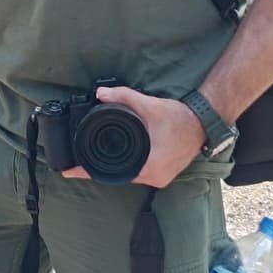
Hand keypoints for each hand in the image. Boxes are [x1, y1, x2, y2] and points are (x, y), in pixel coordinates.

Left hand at [60, 86, 207, 189]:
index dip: (87, 172)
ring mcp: (160, 178)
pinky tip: (118, 158)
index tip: (68, 172)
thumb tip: (100, 94)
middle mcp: (154, 178)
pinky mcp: (164, 174)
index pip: (110, 173)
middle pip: (119, 175)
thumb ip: (124, 97)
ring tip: (92, 159)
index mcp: (149, 168)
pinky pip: (140, 172)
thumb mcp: (150, 106)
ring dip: (115, 166)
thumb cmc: (180, 118)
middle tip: (78, 160)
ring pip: (130, 175)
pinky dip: (129, 165)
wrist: (205, 123)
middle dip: (99, 168)